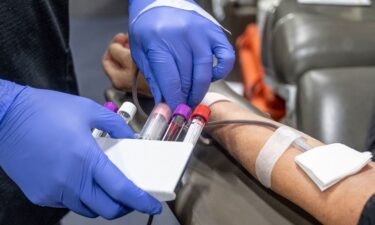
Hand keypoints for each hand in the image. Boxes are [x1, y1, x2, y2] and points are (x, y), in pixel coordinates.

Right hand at [0, 85, 161, 218]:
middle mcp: (70, 180)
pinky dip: (81, 197)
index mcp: (86, 158)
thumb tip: (129, 138)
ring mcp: (53, 191)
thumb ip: (115, 125)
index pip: (121, 190)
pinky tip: (80, 180)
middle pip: (107, 208)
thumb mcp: (88, 110)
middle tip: (130, 195)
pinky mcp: (40, 195)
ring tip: (106, 186)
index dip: (141, 201)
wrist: (5, 116)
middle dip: (124, 206)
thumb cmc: (44, 110)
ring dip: (102, 202)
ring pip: (87, 209)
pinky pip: (68, 203)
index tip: (153, 205)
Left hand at [103, 33, 151, 96]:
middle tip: (130, 38)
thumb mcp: (128, 58)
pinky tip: (145, 52)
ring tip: (139, 43)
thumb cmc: (147, 73)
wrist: (167, 86)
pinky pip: (137, 67)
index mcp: (116, 79)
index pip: (107, 59)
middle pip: (117, 61)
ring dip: (131, 51)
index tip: (121, 37)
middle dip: (123, 47)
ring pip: (127, 63)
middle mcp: (123, 83)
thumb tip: (114, 47)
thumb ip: (116, 50)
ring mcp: (134, 82)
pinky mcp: (144, 81)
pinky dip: (138, 58)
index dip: (113, 45)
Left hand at [128, 0, 234, 108]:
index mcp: (158, 42)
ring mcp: (200, 34)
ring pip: (205, 73)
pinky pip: (225, 57)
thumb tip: (164, 101)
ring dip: (199, 90)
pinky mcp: (214, 32)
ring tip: (193, 97)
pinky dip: (222, 71)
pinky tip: (211, 76)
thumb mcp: (140, 51)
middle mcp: (181, 37)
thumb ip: (153, 77)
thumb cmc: (148, 25)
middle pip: (187, 79)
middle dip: (185, 98)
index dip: (173, 101)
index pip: (170, 81)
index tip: (174, 112)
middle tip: (183, 107)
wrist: (159, 0)